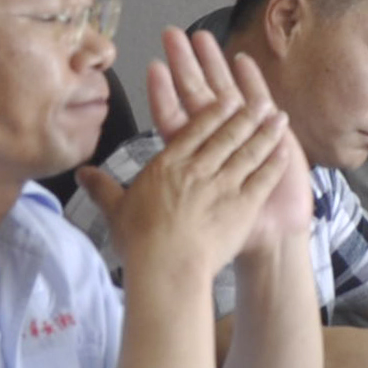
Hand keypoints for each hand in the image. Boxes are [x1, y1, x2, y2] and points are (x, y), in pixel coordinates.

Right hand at [79, 35, 295, 294]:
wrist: (168, 267)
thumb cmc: (140, 242)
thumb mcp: (115, 211)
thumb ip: (102, 188)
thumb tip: (82, 173)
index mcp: (168, 165)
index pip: (195, 130)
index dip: (215, 113)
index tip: (228, 100)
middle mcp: (199, 168)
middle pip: (227, 134)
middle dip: (246, 115)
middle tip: (261, 102)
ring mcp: (224, 184)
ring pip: (249, 150)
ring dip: (266, 132)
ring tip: (279, 118)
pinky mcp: (244, 204)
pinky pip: (264, 177)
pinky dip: (276, 162)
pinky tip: (286, 151)